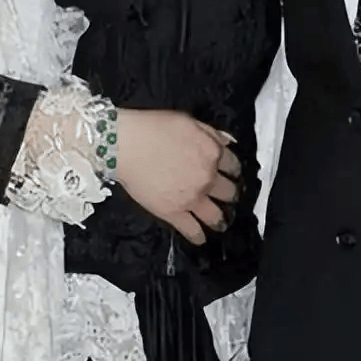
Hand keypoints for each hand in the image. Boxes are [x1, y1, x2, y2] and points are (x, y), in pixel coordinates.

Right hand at [114, 110, 240, 245]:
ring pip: (216, 215)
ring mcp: (192, 197)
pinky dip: (198, 236)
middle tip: (226, 196)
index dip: (233, 170)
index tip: (231, 174)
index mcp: (213, 153)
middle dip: (229, 193)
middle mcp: (208, 178)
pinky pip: (192, 230)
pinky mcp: (173, 212)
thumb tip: (228, 144)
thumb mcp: (189, 121)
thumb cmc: (154, 128)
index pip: (233, 166)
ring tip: (220, 222)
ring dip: (220, 219)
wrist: (126, 144)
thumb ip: (212, 134)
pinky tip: (200, 239)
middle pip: (229, 192)